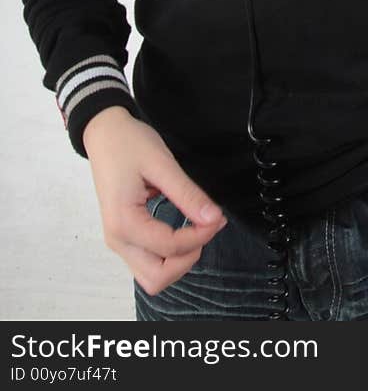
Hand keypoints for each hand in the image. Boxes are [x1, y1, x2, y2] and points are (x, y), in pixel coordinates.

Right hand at [83, 106, 228, 296]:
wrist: (103, 133)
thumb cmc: (128, 144)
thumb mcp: (162, 164)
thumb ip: (187, 194)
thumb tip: (213, 218)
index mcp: (124, 222)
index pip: (169, 248)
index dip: (200, 236)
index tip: (218, 217)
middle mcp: (117, 240)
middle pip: (157, 278)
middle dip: (187, 258)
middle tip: (205, 227)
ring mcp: (118, 241)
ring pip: (152, 276)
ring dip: (178, 261)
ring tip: (196, 229)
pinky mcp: (123, 236)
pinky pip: (148, 262)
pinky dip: (169, 255)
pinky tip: (183, 230)